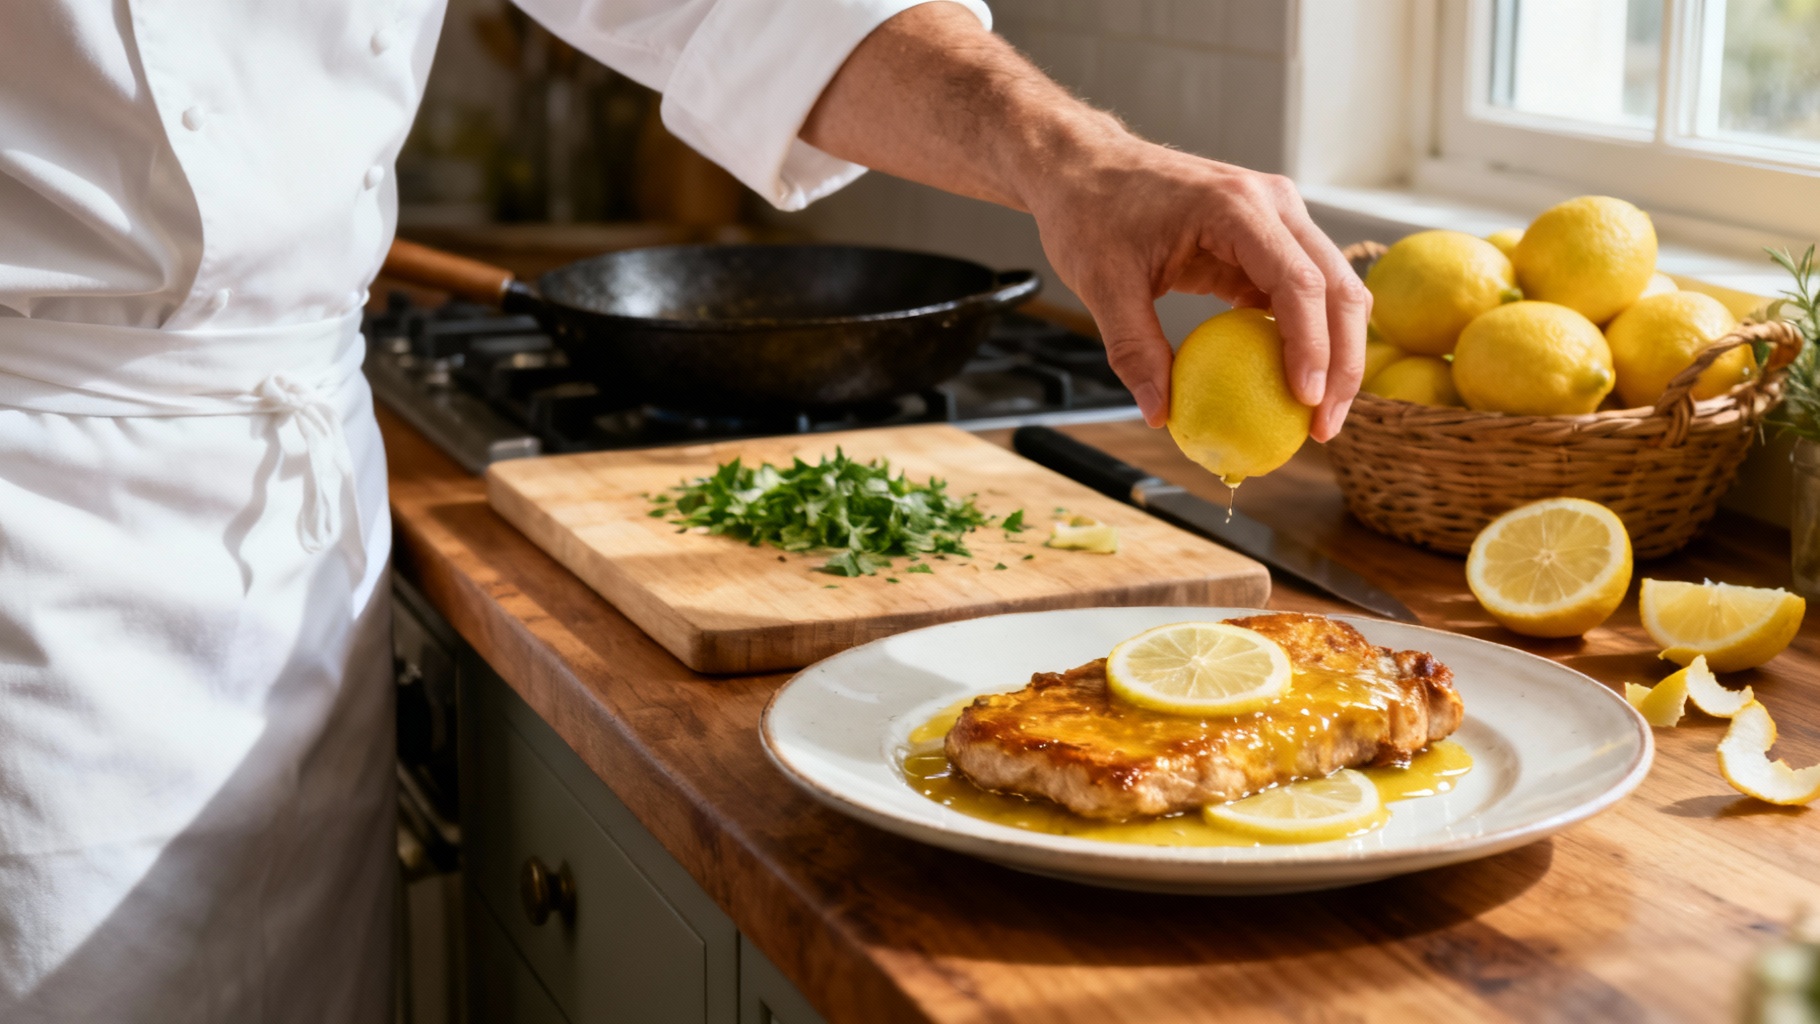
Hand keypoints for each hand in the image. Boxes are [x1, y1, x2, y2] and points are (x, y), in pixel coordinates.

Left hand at [1024, 136, 1368, 437]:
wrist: (1085, 164)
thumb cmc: (1091, 212)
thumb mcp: (1102, 283)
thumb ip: (1133, 348)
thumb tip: (1159, 415)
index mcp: (1237, 207)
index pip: (1298, 282)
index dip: (1311, 346)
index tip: (1304, 401)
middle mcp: (1273, 205)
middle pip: (1337, 287)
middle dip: (1343, 363)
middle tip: (1323, 428)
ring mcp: (1277, 219)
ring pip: (1332, 290)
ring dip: (1334, 354)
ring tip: (1316, 418)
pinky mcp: (1266, 239)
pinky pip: (1300, 293)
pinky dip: (1304, 339)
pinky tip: (1290, 386)